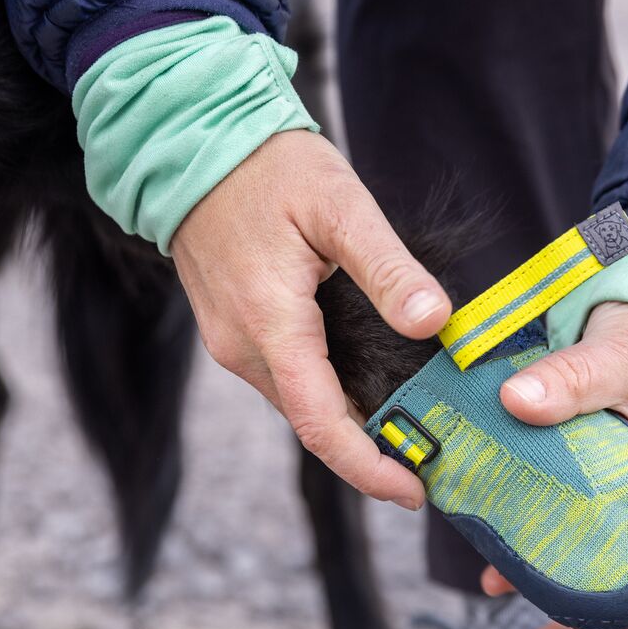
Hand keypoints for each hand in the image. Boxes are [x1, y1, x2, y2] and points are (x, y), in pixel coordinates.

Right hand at [171, 130, 450, 506]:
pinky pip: (285, 378)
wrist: (191, 137)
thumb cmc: (269, 166)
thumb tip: (435, 322)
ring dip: (349, 424)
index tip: (414, 491)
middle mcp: (242, 348)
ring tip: (413, 430)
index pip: (320, 423)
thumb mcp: (341, 206)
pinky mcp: (232, 331)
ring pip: (298, 402)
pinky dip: (327, 394)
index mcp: (270, 326)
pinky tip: (369, 388)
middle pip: (311, 422)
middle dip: (369, 451)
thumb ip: (388, 270)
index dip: (367, 467)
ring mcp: (231, 342)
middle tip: (436, 458)